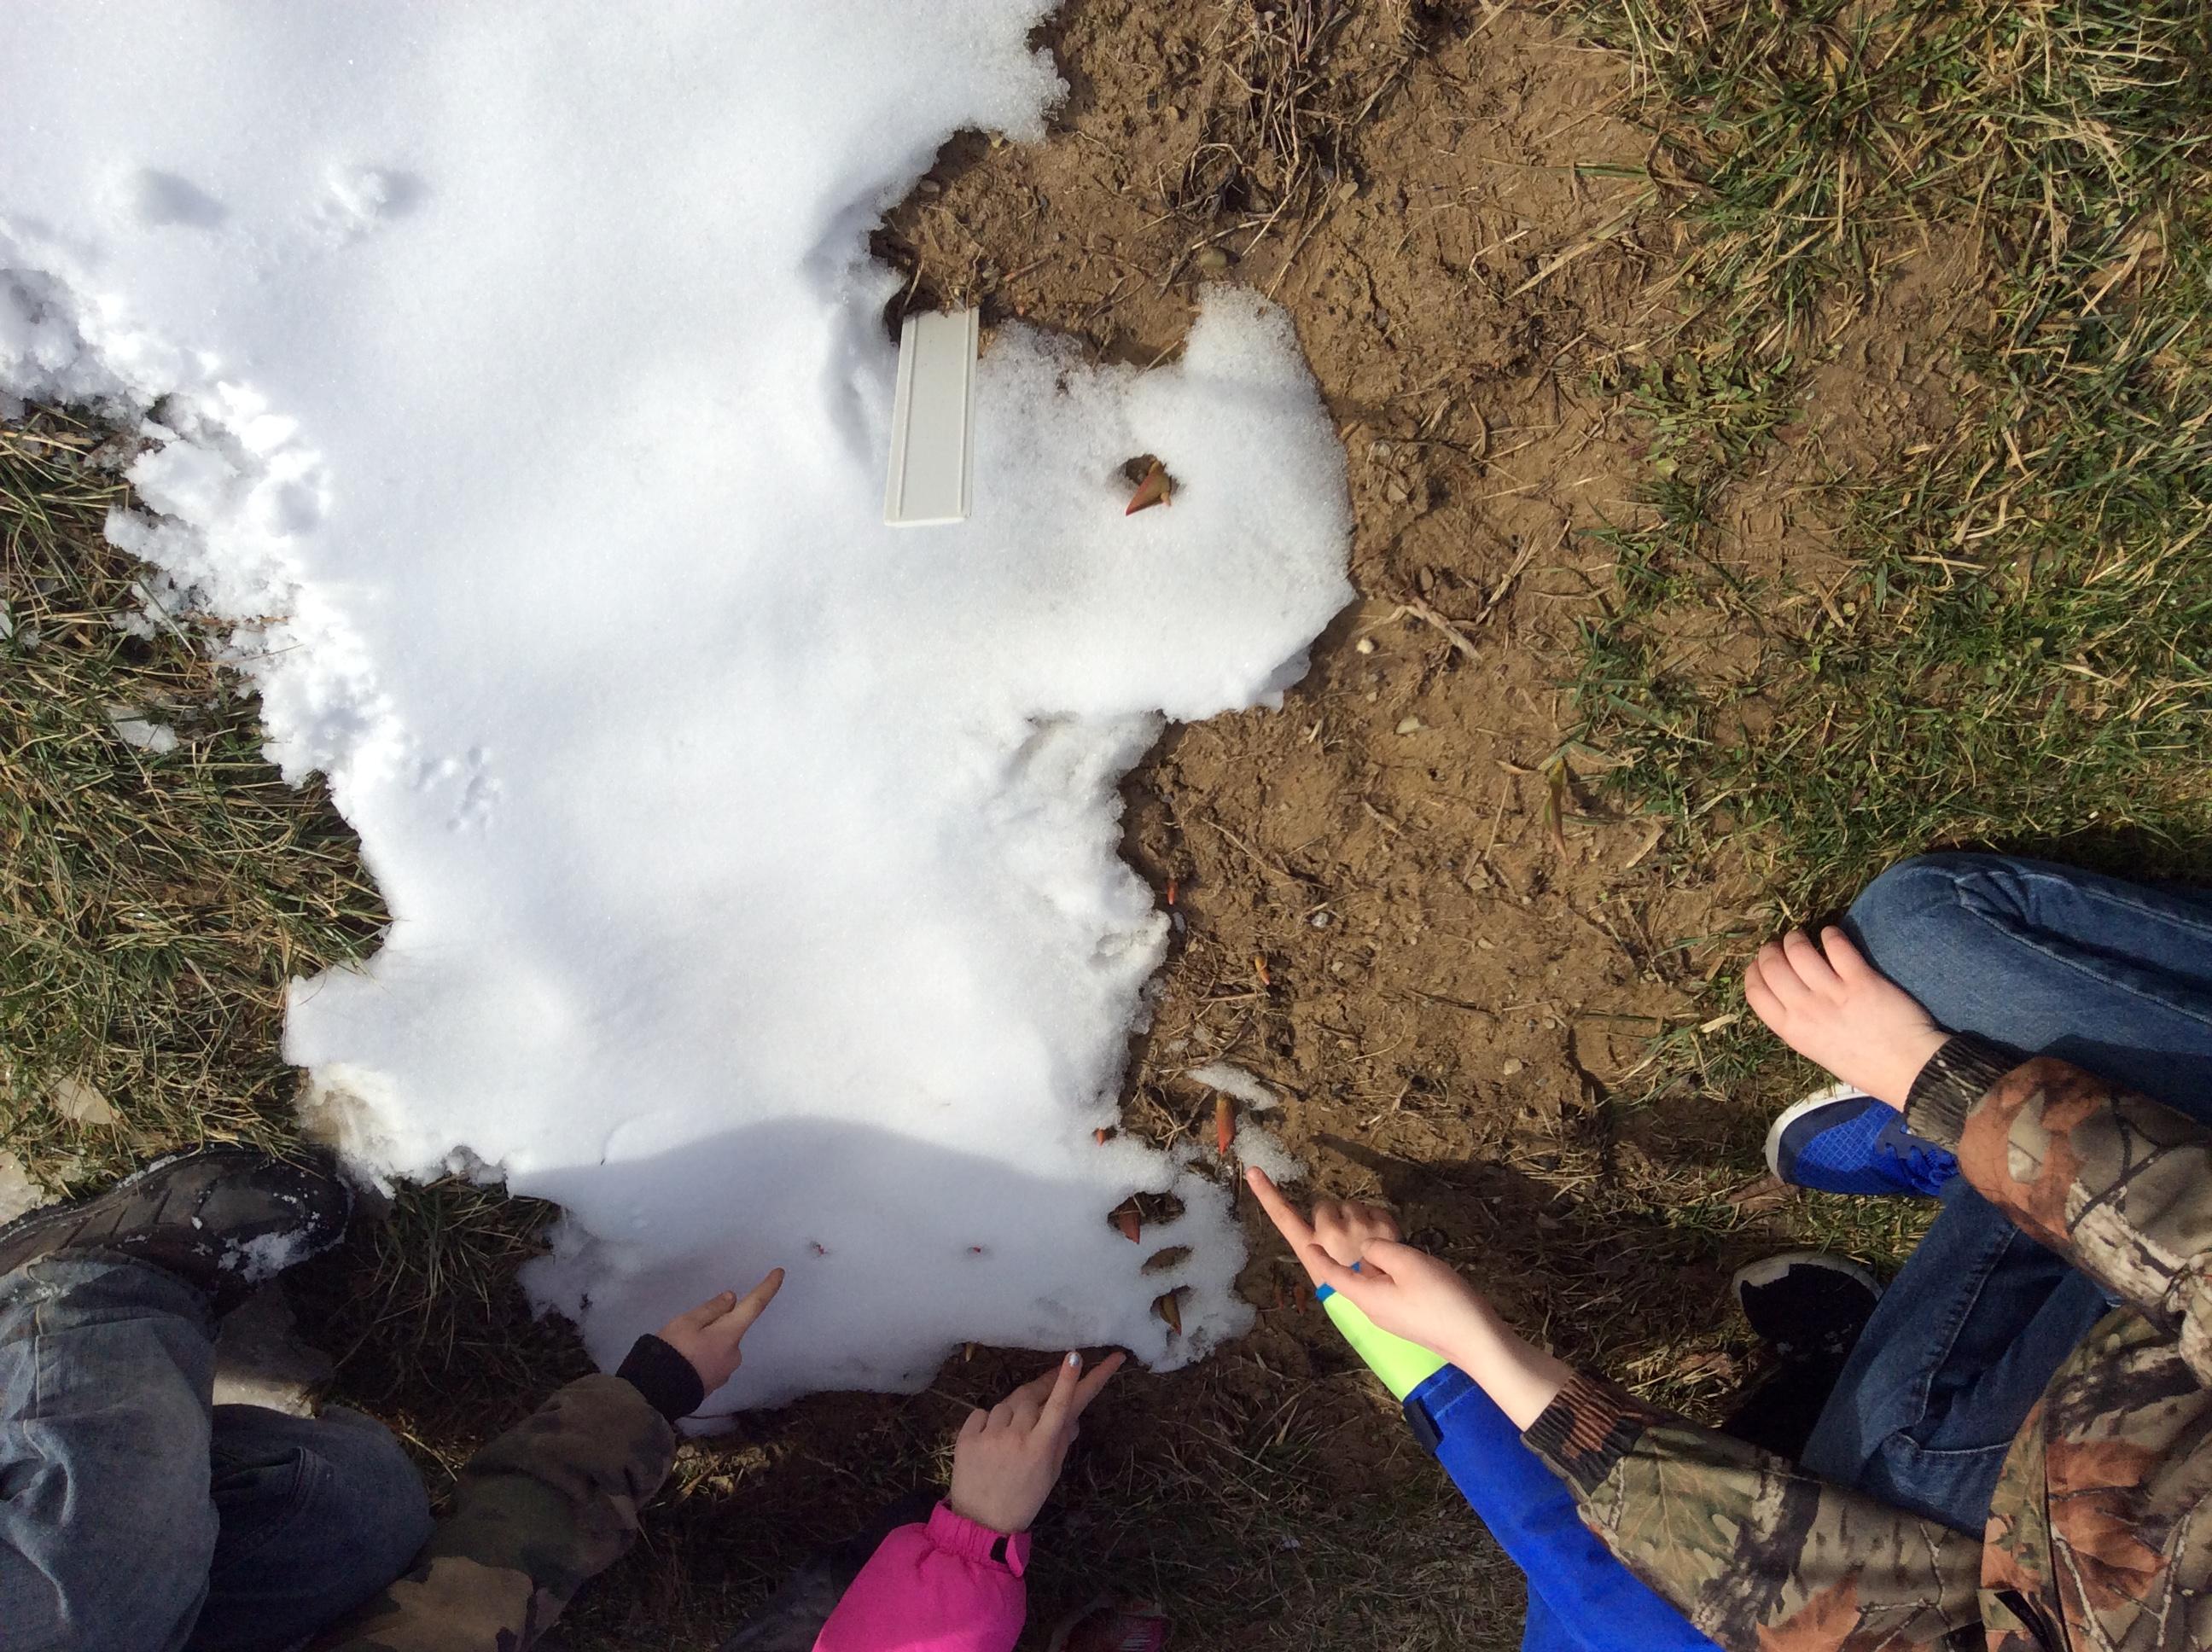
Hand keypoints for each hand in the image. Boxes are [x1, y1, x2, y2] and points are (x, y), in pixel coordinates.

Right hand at [655, 1270, 783, 1394]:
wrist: (658, 1394)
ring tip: (678, 1349)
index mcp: (730, 1335)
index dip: (767, 1288)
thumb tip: (732, 1300)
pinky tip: (682, 1362)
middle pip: (730, 1330)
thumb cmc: (673, 1352)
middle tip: (685, 1331)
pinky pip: (712, 1362)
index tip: (780, 1272)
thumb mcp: (687, 1322)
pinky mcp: (714, 1385)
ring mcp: (725, 1373)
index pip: (754, 1306)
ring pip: (719, 1347)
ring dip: (706, 1343)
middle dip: (714, 1325)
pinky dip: (702, 1357)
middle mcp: (734, 1354)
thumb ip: (711, 1309)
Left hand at [948, 1350, 1124, 1533]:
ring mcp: (989, 1436)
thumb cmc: (1023, 1500)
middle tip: (1050, 1381)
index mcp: (1041, 1447)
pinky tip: (991, 1439)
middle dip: (1042, 1388)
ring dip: (1014, 1411)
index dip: (1069, 1380)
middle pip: (1031, 1396)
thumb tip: (1071, 1416)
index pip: (1059, 1406)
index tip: (1075, 1356)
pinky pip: (982, 1413)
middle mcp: (1016, 1437)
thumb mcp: (1050, 1474)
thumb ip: (1060, 1442)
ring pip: (1007, 1404)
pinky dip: (988, 1421)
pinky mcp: (966, 1437)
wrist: (981, 1524)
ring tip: (1012, 1435)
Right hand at [1246, 1166, 1399, 1279]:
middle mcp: (1331, 1233)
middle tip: (1344, 1245)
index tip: (1253, 1171)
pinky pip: (1374, 1209)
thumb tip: (1325, 1224)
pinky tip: (1377, 1241)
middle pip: (1325, 1206)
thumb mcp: (1323, 1274)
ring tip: (1362, 1246)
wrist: (1386, 1302)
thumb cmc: (1349, 1292)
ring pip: (1351, 1206)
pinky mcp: (1383, 1225)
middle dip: (1333, 1218)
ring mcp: (1358, 1227)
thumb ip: (1318, 1248)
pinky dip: (1375, 1221)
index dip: (1266, 1194)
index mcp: (1310, 1248)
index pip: (1283, 1216)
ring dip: (1355, 1219)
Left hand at [1246, 1167, 1569, 1426]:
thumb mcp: (1409, 1267)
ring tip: (1407, 1253)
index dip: (1275, 1204)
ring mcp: (1371, 1284)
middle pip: (1331, 1228)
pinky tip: (1410, 1248)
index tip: (1254, 1174)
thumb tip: (1363, 1245)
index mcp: (1349, 1284)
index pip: (1301, 1239)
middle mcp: (1353, 1284)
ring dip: (1378, 1229)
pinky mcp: (1390, 1284)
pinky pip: (1379, 1247)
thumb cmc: (1445, 1306)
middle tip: (1385, 1238)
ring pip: (1357, 1232)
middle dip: (1350, 1219)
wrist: (1478, 1342)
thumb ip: (1375, 1247)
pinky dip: (1392, 1237)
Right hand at [1744, 926, 1947, 1107]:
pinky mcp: (1861, 980)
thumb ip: (1797, 1022)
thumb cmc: (1862, 1065)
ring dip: (1796, 937)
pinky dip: (1830, 935)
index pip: (1755, 991)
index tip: (1761, 964)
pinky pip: (1836, 946)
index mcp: (1791, 1031)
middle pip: (1772, 966)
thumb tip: (1787, 991)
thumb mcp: (1815, 1050)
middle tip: (1782, 945)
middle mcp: (1805, 1010)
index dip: (1754, 971)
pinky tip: (1832, 936)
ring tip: (1804, 937)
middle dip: (1771, 949)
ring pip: (1798, 950)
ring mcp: (1833, 994)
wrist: (1909, 1069)